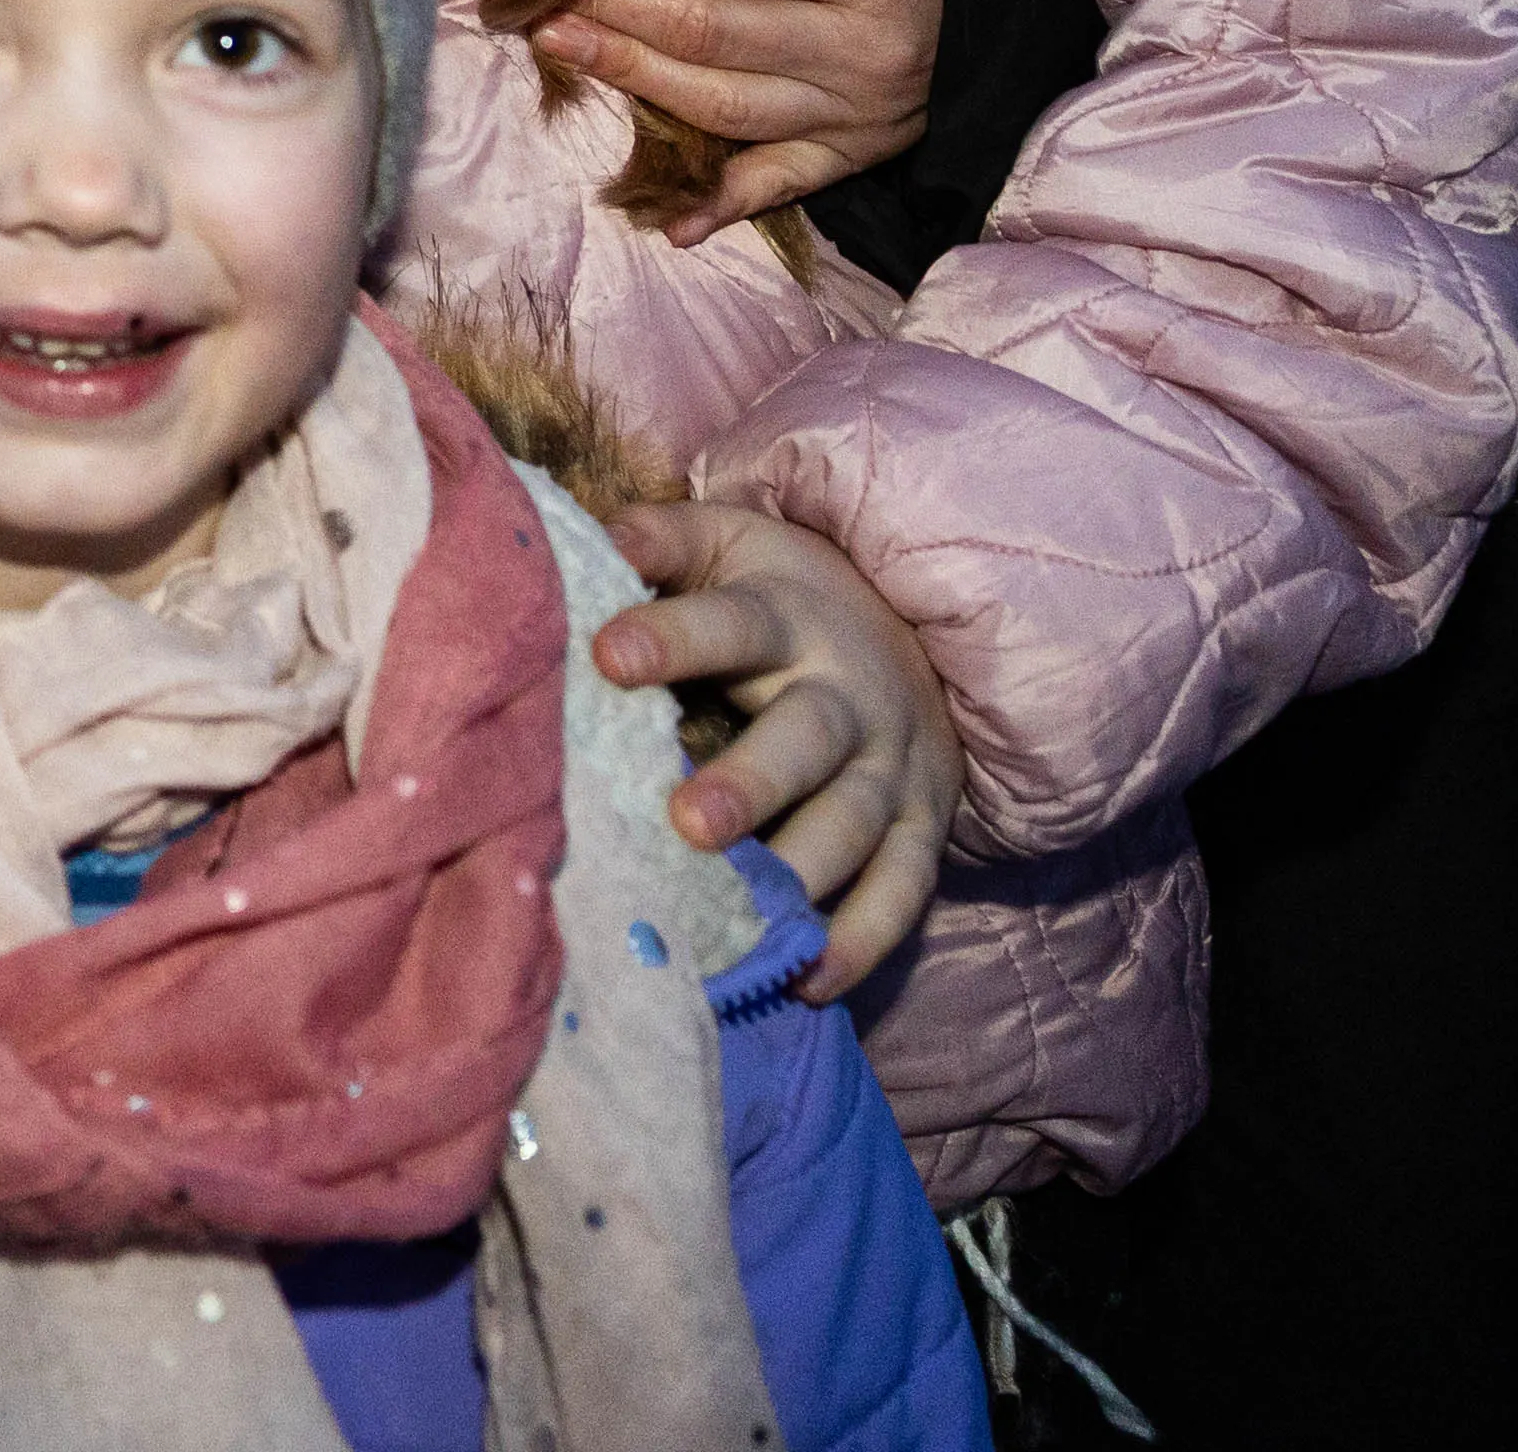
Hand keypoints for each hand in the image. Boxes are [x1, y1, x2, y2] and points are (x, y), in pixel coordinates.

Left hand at [520, 0, 947, 242]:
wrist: (1010, 8)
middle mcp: (862, 49)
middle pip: (709, 30)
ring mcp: (851, 113)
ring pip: (721, 106)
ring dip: (628, 75)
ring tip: (551, 37)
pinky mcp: (847, 154)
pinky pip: (778, 188)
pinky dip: (721, 206)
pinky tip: (665, 219)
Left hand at [594, 499, 963, 1001]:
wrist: (915, 637)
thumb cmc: (779, 595)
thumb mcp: (728, 544)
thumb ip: (661, 541)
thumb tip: (596, 536)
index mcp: (790, 617)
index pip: (732, 623)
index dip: (673, 636)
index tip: (607, 654)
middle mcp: (848, 697)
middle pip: (806, 740)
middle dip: (751, 783)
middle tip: (688, 823)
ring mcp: (891, 772)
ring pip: (853, 826)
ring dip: (801, 873)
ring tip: (745, 920)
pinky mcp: (920, 832)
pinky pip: (900, 895)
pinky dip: (860, 943)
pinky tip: (806, 981)